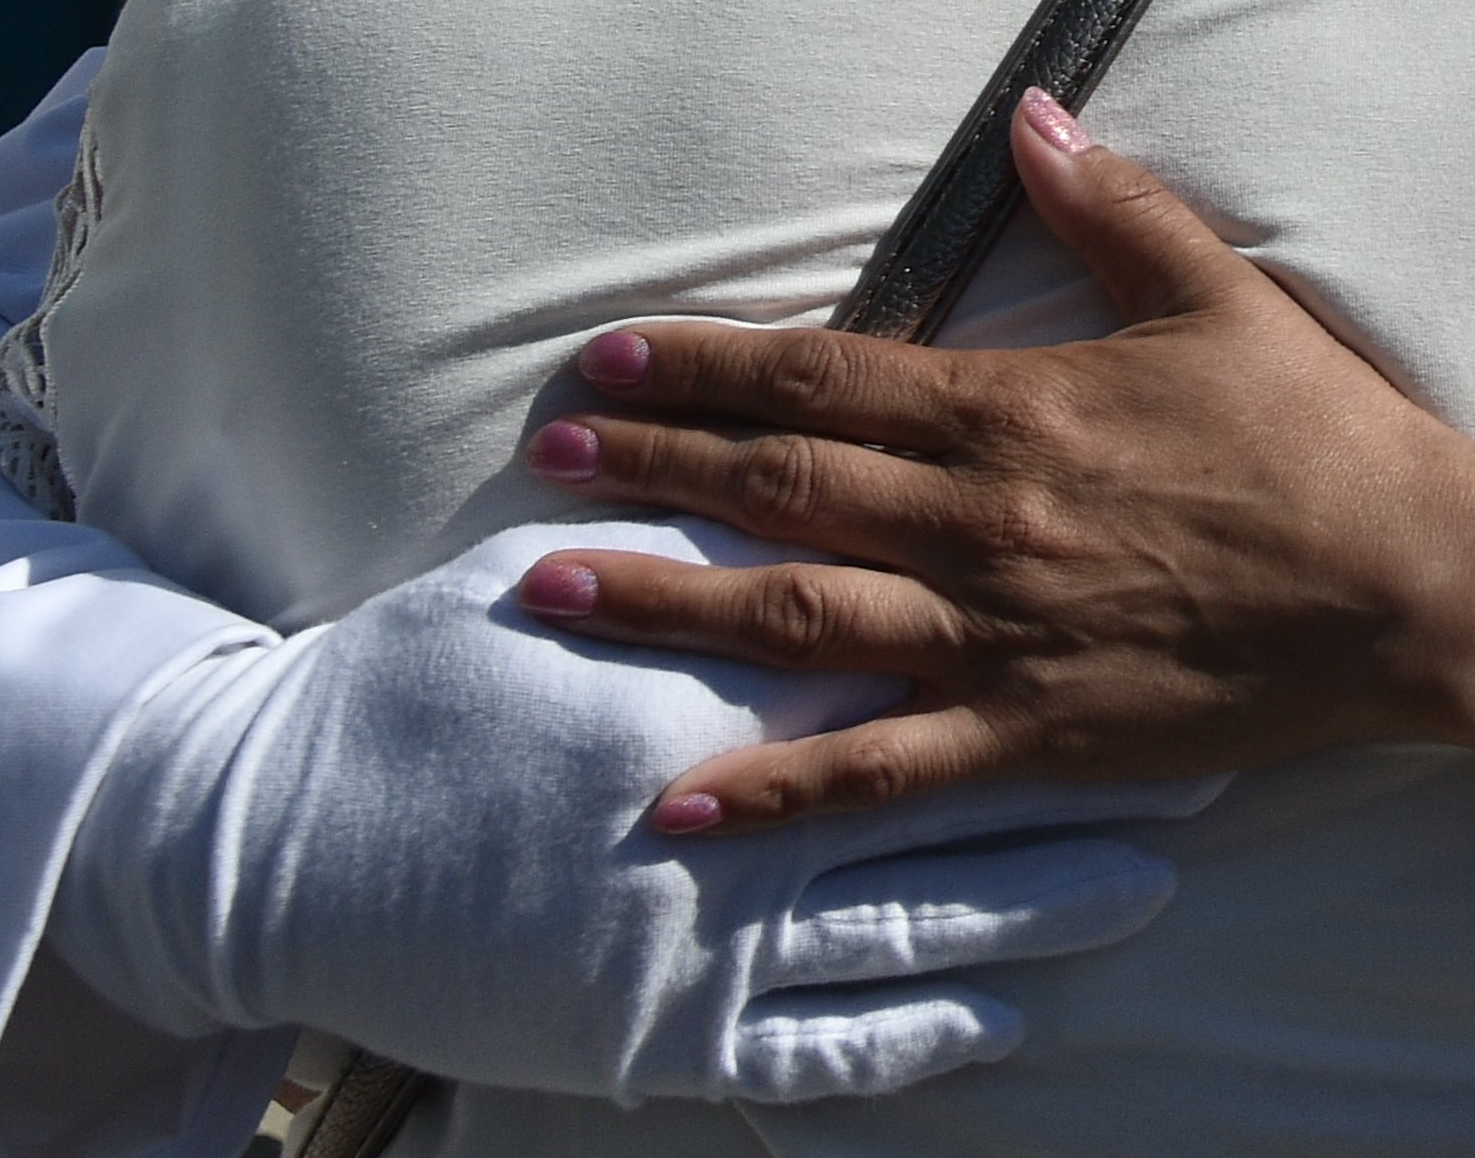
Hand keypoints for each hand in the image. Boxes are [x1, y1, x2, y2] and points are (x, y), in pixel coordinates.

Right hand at [47, 518, 1206, 1103]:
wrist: (273, 840)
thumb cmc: (415, 694)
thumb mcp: (548, 568)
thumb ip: (681, 511)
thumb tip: (781, 436)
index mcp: (714, 661)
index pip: (909, 613)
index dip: (1029, 600)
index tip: (1138, 585)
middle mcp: (736, 790)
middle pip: (949, 760)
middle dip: (1077, 751)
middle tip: (1202, 733)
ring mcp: (708, 924)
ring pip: (924, 907)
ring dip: (1044, 894)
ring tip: (1155, 877)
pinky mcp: (674, 1026)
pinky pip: (837, 1038)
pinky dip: (935, 1023)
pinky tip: (1016, 1011)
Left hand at [522, 93, 1474, 832]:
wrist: (1411, 585)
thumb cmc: (1321, 436)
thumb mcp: (1220, 296)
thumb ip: (1114, 208)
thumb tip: (1032, 118)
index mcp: (1018, 410)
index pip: (826, 382)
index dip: (707, 370)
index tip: (608, 363)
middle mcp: (983, 522)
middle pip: (782, 487)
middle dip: (653, 469)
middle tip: (546, 460)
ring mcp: (998, 636)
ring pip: (795, 616)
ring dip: (664, 601)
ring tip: (549, 590)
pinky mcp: (1032, 731)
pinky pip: (879, 769)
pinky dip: (773, 792)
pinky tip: (677, 800)